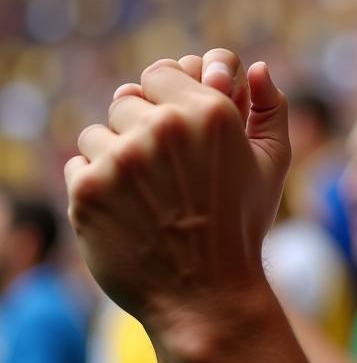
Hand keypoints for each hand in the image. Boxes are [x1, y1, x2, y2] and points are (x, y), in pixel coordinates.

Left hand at [65, 50, 290, 341]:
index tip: (172, 130)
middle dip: (140, 128)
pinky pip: (77, 165)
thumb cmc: (242, 226)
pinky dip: (94, 186)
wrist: (207, 295)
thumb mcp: (272, 164)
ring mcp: (122, 158)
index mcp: (210, 113)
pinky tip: (126, 211)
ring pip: (97, 133)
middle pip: (126, 100)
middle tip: (161, 170)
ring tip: (144, 194)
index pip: (160, 72)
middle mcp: (164, 127)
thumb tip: (256, 68)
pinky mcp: (88, 189)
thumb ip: (271, 108)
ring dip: (113, 157)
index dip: (164, 100)